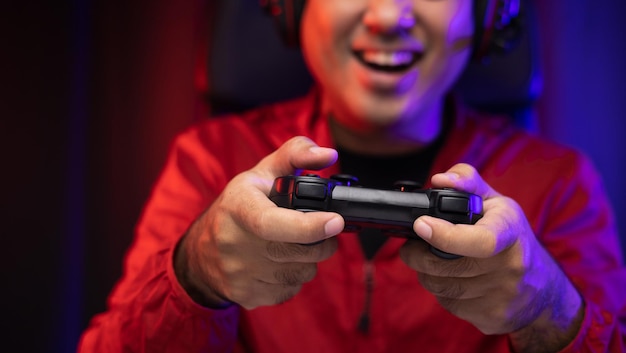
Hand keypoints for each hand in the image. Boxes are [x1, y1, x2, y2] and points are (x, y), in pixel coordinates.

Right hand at [174, 137, 344, 308]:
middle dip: (322, 242)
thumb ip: (296, 153)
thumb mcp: (261, 173)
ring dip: (309, 259)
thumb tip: (329, 154)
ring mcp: (239, 273)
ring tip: (297, 243)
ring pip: (300, 273)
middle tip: (326, 229)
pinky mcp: (246, 296)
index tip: (336, 222)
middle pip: (298, 251)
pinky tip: (283, 262)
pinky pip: (290, 290)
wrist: (200, 252)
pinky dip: (296, 277)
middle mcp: (234, 242)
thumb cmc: (238, 207)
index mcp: (237, 206)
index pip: (272, 223)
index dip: (308, 226)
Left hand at [399, 163, 583, 351]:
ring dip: (425, 273)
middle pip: (446, 266)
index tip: (421, 225)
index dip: (445, 235)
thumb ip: (467, 183)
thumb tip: (440, 179)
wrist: (544, 291)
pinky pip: (449, 304)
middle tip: (411, 246)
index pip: (481, 239)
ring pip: (441, 286)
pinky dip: (441, 291)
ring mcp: (502, 295)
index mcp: (510, 231)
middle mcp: (510, 265)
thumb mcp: (497, 205)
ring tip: (428, 260)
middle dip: (417, 255)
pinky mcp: (492, 317)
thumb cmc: (512, 239)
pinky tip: (449, 279)